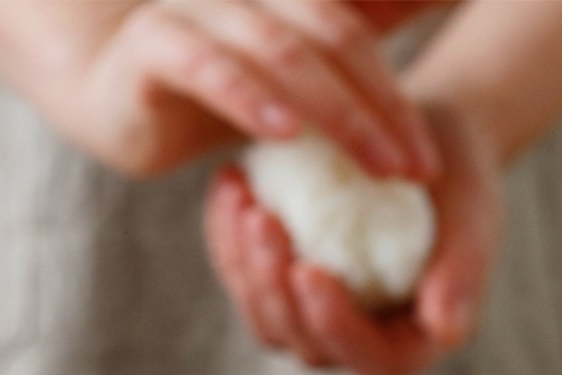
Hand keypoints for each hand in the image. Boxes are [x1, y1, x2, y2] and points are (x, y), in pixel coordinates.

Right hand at [3, 0, 437, 177]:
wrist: (112, 90)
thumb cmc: (217, 86)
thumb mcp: (293, 74)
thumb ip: (355, 38)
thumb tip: (449, 2)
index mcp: (289, 2)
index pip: (359, 39)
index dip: (398, 100)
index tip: (430, 164)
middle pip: (332, 38)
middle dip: (382, 108)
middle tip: (416, 170)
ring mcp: (199, 11)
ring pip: (279, 51)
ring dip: (335, 111)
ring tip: (377, 165)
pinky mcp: (151, 46)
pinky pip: (206, 66)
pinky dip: (248, 96)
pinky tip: (285, 133)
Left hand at [205, 105, 501, 374]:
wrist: (426, 143)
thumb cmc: (462, 182)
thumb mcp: (474, 222)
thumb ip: (462, 278)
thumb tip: (446, 330)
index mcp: (411, 344)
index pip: (372, 360)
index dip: (335, 325)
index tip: (311, 271)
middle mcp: (359, 342)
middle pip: (306, 343)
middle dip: (276, 290)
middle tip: (263, 222)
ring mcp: (316, 318)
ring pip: (267, 317)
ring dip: (245, 265)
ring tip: (244, 200)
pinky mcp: (285, 285)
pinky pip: (246, 277)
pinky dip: (230, 236)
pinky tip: (232, 182)